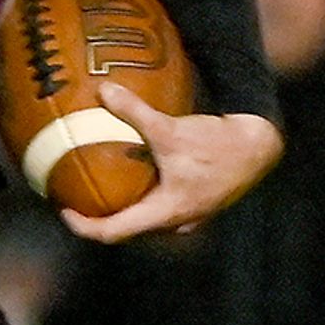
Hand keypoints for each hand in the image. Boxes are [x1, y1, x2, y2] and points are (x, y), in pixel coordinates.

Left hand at [61, 90, 281, 240]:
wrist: (260, 146)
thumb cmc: (219, 144)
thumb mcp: (172, 129)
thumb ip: (135, 112)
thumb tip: (103, 91)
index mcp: (164, 213)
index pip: (112, 233)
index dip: (83, 225)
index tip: (64, 208)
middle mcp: (175, 222)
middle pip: (127, 229)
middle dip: (101, 214)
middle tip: (78, 194)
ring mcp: (189, 215)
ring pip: (146, 219)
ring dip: (124, 206)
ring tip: (103, 185)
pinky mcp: (198, 203)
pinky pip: (162, 205)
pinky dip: (144, 194)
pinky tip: (139, 171)